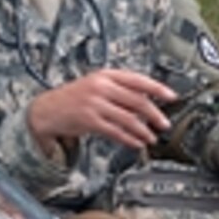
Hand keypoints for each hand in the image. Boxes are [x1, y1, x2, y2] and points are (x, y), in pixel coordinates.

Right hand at [27, 69, 177, 151]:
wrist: (46, 110)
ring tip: (151, 137)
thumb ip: (119, 89)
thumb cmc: (73, 98)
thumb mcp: (95, 84)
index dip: (157, 88)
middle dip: (155, 114)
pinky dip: (129, 139)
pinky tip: (136, 143)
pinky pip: (116, 132)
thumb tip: (147, 98)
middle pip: (137, 100)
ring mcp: (95, 104)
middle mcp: (101, 87)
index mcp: (105, 75)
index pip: (138, 80)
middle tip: (164, 123)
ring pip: (129, 118)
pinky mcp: (89, 121)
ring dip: (143, 130)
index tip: (172, 97)